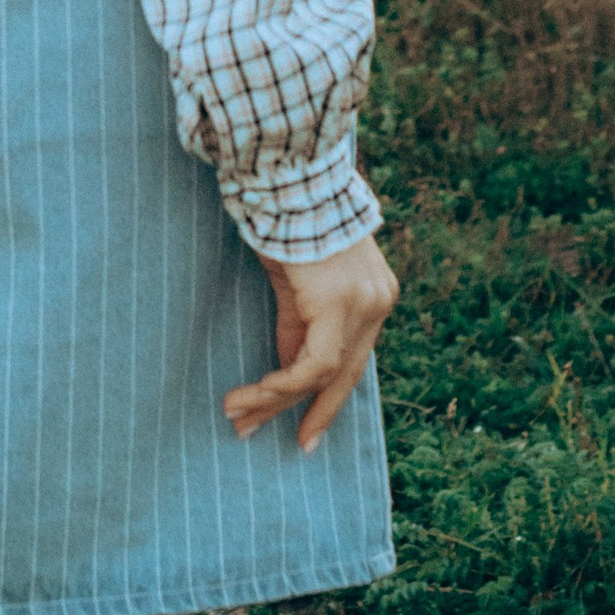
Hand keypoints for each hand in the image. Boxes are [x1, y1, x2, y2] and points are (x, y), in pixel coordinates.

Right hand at [223, 237, 397, 455]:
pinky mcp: (339, 305)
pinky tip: (253, 394)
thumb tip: (285, 370)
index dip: (327, 400)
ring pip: (324, 375)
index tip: (304, 432)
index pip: (352, 360)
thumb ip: (298, 323)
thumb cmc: (287, 216)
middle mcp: (378, 303)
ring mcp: (364, 305)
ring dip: (276, 400)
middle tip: (276, 440)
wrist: (289, 174)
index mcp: (375, 295)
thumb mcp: (294, 279)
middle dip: (307, 412)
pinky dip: (281, 384)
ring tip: (236, 415)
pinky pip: (312, 364)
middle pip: (343, 375)